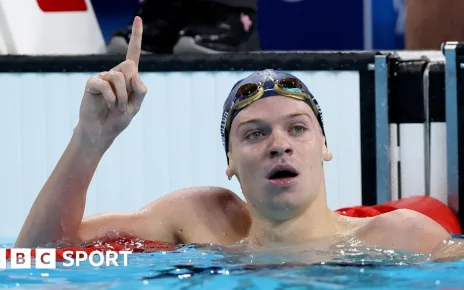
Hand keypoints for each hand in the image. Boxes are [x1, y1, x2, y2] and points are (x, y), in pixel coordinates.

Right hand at [76, 16, 146, 143]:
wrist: (101, 132)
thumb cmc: (118, 119)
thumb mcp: (136, 107)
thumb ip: (140, 90)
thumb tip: (134, 72)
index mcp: (128, 78)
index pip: (133, 54)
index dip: (136, 36)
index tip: (138, 18)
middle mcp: (115, 73)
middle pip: (130, 66)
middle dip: (130, 88)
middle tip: (125, 103)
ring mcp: (103, 77)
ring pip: (118, 77)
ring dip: (121, 98)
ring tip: (116, 107)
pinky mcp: (92, 83)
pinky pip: (104, 84)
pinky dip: (111, 99)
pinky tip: (108, 106)